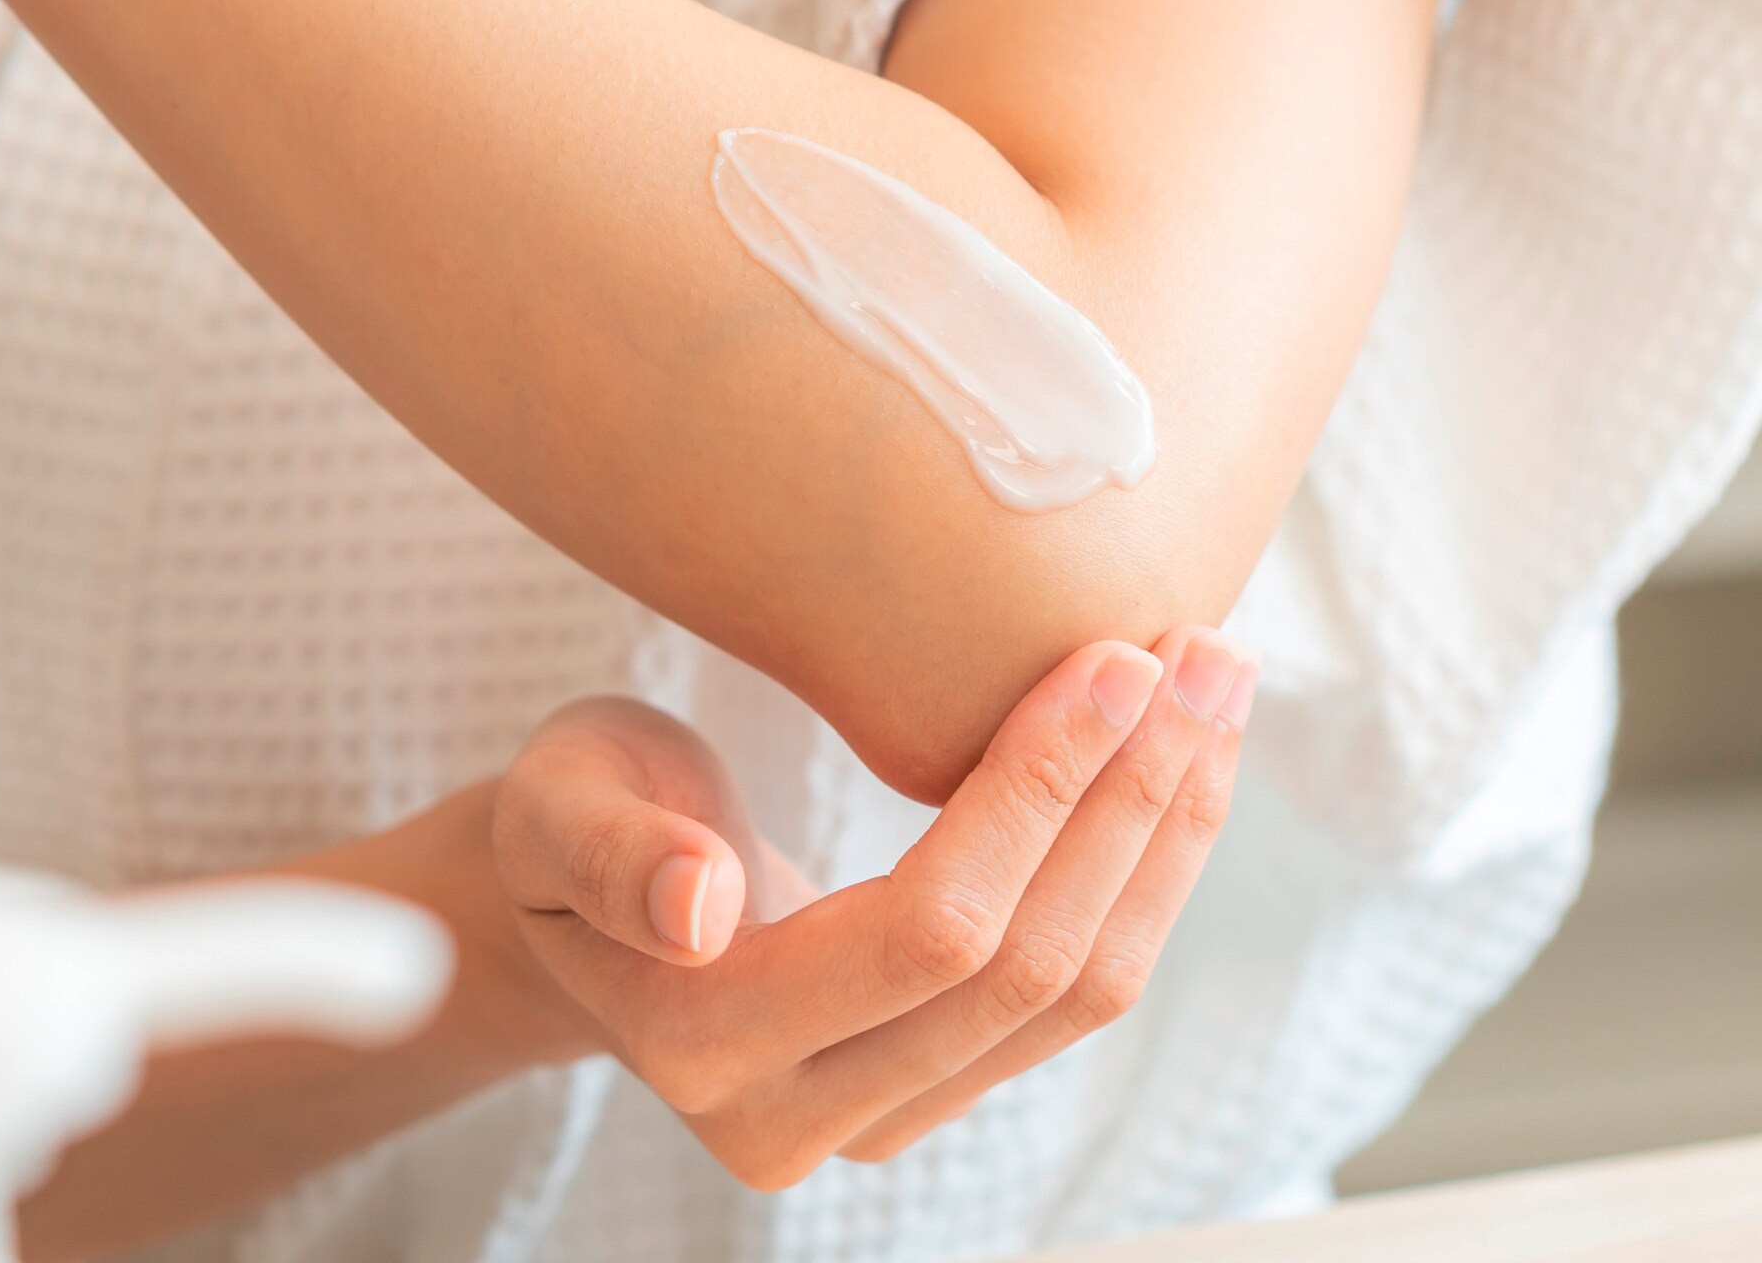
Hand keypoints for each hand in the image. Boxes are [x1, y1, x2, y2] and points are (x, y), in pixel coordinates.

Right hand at [491, 630, 1251, 1183]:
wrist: (587, 893)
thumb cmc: (571, 817)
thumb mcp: (553, 805)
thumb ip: (611, 854)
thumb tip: (698, 907)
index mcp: (702, 1045)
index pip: (925, 933)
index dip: (1033, 800)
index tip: (1111, 662)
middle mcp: (800, 1117)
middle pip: (1024, 970)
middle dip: (1132, 804)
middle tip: (1204, 655)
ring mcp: (881, 1117)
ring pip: (1076, 992)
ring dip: (1165, 837)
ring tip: (1218, 692)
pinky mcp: (939, 1086)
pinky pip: (1074, 993)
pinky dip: (1141, 872)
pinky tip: (1175, 766)